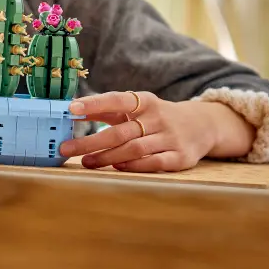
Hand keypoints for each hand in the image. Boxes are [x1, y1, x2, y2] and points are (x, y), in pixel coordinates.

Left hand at [59, 91, 255, 171]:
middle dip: (90, 141)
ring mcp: (170, 138)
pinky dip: (133, 166)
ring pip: (133, 149)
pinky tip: (117, 167)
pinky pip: (153, 163)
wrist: (201, 125)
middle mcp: (158, 118)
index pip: (116, 100)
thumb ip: (106, 110)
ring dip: (106, 157)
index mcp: (145, 101)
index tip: (71, 109)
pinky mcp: (180, 157)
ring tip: (86, 162)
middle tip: (66, 149)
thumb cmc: (156, 117)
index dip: (94, 103)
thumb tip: (72, 111)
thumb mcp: (137, 107)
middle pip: (119, 132)